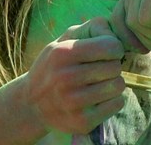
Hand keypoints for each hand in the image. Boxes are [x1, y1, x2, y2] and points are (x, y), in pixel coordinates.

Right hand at [24, 17, 125, 134]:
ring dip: (113, 83)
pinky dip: (113, 99)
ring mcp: (73, 103)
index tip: (106, 52)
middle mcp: (65, 78)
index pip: (110, 47)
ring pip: (118, 86)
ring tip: (99, 82)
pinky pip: (117, 104)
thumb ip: (93, 28)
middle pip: (115, 67)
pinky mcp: (81, 122)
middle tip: (100, 69)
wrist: (32, 102)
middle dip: (113, 65)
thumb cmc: (56, 64)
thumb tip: (117, 35)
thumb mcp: (66, 38)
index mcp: (62, 54)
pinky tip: (99, 97)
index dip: (114, 47)